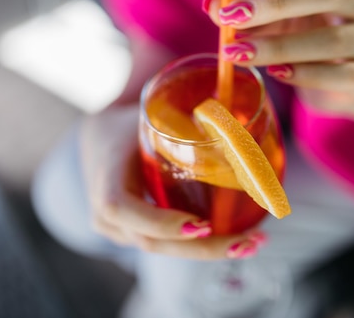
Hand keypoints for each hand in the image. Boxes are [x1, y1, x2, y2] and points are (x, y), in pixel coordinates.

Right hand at [79, 105, 264, 259]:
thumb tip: (230, 102)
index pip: (122, 208)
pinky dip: (203, 246)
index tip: (201, 225)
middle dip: (202, 248)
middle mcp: (107, 214)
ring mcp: (120, 231)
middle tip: (246, 243)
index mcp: (106, 177)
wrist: (100, 141)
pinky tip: (239, 243)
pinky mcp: (137, 236)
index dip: (160, 221)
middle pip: (153, 242)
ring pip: (165, 249)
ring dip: (210, 251)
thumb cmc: (129, 123)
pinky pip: (169, 246)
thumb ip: (179, 112)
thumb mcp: (146, 114)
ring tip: (253, 244)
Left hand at [204, 0, 353, 118]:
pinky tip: (275, 72)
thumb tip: (211, 3)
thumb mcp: (278, 22)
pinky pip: (338, 76)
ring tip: (239, 52)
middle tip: (232, 14)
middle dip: (276, 2)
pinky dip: (303, 74)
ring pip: (333, 40)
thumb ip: (248, 12)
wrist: (347, 85)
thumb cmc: (309, 42)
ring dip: (280, 46)